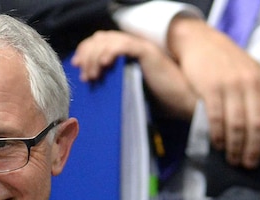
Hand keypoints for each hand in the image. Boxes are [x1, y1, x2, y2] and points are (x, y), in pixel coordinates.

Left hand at [72, 30, 197, 118]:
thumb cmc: (158, 100)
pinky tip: (104, 64)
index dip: (85, 51)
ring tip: (93, 75)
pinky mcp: (147, 52)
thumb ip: (113, 81)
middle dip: (86, 54)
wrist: (181, 102)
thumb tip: (91, 83)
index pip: (100, 42)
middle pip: (101, 38)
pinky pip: (124, 45)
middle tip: (84, 74)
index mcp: (127, 53)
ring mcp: (140, 47)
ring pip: (108, 40)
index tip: (77, 66)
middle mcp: (133, 46)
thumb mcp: (128, 89)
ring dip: (95, 56)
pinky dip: (110, 52)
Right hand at [167, 17, 259, 167]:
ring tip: (233, 160)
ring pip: (237, 124)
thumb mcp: (257, 74)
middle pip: (257, 122)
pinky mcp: (210, 87)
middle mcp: (251, 83)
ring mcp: (230, 85)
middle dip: (254, 148)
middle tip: (250, 165)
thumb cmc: (231, 62)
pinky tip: (217, 145)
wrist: (202, 42)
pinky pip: (216, 117)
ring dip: (235, 146)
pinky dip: (217, 135)